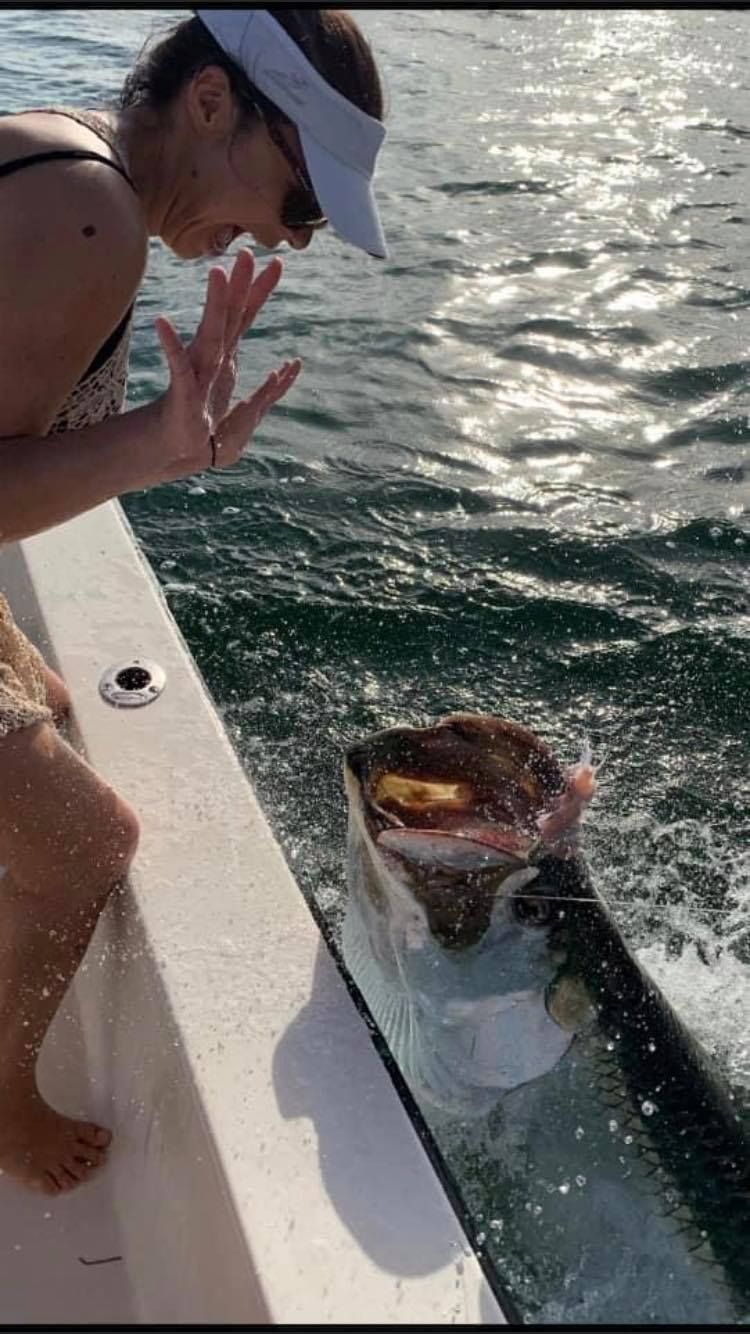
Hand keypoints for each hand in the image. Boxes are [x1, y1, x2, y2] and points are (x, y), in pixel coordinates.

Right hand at [153, 249, 301, 480]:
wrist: (178, 445)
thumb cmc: (208, 418)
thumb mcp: (246, 403)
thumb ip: (269, 386)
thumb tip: (290, 368)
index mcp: (225, 353)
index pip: (245, 315)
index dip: (261, 290)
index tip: (278, 262)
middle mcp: (211, 356)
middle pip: (230, 316)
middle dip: (240, 285)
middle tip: (247, 253)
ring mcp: (197, 371)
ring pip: (210, 333)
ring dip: (215, 304)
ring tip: (217, 274)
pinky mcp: (184, 393)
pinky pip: (179, 368)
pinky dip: (172, 347)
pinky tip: (162, 323)